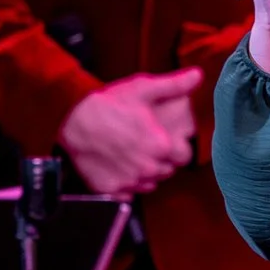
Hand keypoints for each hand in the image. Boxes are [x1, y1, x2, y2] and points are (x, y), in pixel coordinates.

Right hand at [60, 69, 202, 195]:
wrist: (71, 120)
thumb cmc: (108, 104)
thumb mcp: (143, 89)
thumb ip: (174, 85)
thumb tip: (198, 75)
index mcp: (161, 146)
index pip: (183, 157)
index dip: (176, 148)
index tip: (164, 141)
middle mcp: (148, 168)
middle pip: (166, 171)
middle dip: (160, 160)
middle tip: (145, 145)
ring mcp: (129, 181)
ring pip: (149, 183)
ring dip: (145, 173)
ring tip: (131, 155)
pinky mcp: (111, 190)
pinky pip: (128, 194)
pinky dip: (125, 184)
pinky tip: (118, 167)